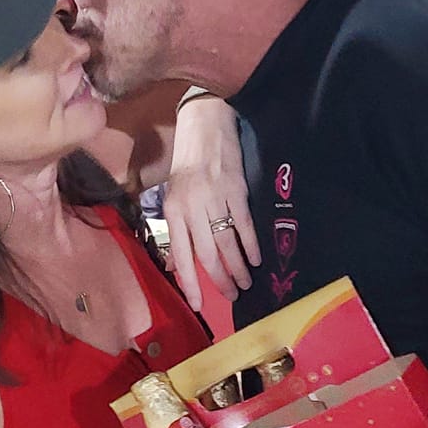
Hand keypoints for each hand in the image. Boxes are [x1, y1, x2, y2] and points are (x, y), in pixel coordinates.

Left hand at [164, 94, 260, 312]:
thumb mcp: (172, 193)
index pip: (181, 255)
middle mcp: (192, 208)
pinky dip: (251, 245)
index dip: (191, 283)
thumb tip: (175, 263)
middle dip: (220, 280)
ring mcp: (215, 199)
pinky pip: (244, 225)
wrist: (205, 123)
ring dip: (238, 267)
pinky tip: (256, 259)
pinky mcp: (236, 190)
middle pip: (207, 255)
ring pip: (228, 243)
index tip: (199, 304)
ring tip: (246, 282)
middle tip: (232, 295)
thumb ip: (176, 227)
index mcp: (173, 210)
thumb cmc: (186, 161)